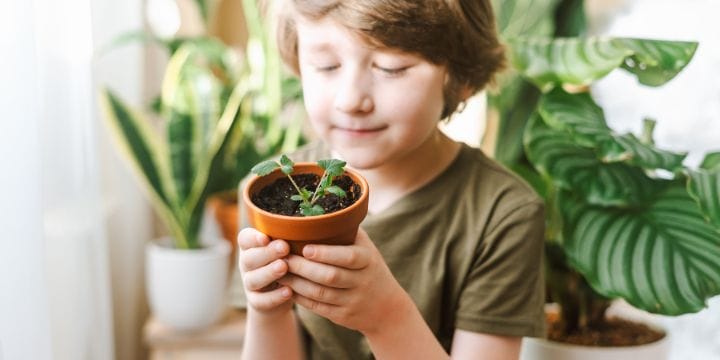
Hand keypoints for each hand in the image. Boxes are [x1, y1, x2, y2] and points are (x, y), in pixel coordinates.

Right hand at [237, 227, 293, 313]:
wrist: (282, 293)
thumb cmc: (287, 260)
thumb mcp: (287, 247)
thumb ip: (290, 238)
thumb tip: (310, 225)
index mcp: (252, 246)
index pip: (245, 238)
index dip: (253, 238)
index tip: (266, 237)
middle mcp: (247, 264)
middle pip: (249, 258)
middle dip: (267, 253)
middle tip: (284, 248)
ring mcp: (250, 283)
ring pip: (253, 279)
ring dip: (268, 273)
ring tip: (284, 267)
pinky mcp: (256, 301)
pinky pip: (260, 301)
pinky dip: (274, 297)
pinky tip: (288, 291)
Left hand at [277, 228, 410, 333]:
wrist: (387, 307)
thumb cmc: (370, 268)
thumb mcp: (367, 248)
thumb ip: (347, 231)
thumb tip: (317, 209)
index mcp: (367, 260)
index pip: (347, 256)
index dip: (325, 253)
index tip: (305, 248)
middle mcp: (361, 281)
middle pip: (329, 276)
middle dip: (303, 267)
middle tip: (282, 257)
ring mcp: (352, 301)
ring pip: (320, 293)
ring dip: (296, 283)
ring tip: (279, 271)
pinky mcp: (342, 316)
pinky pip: (317, 307)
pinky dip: (300, 298)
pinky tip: (287, 287)